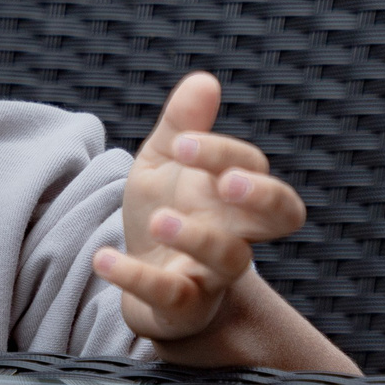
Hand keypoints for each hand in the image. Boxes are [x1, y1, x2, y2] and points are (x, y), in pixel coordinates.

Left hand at [95, 72, 307, 350]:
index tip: (181, 144)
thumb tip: (204, 80)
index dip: (223, 153)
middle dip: (263, 196)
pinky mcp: (183, 304)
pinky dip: (135, 276)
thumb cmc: (167, 211)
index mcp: (234, 193)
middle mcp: (237, 231)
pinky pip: (172, 296)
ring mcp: (213, 272)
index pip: (252, 167)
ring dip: (196, 236)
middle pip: (282, 215)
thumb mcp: (164, 163)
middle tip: (226, 183)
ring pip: (231, 259)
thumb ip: (182, 125)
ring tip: (159, 220)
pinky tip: (102, 258)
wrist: (144, 279)